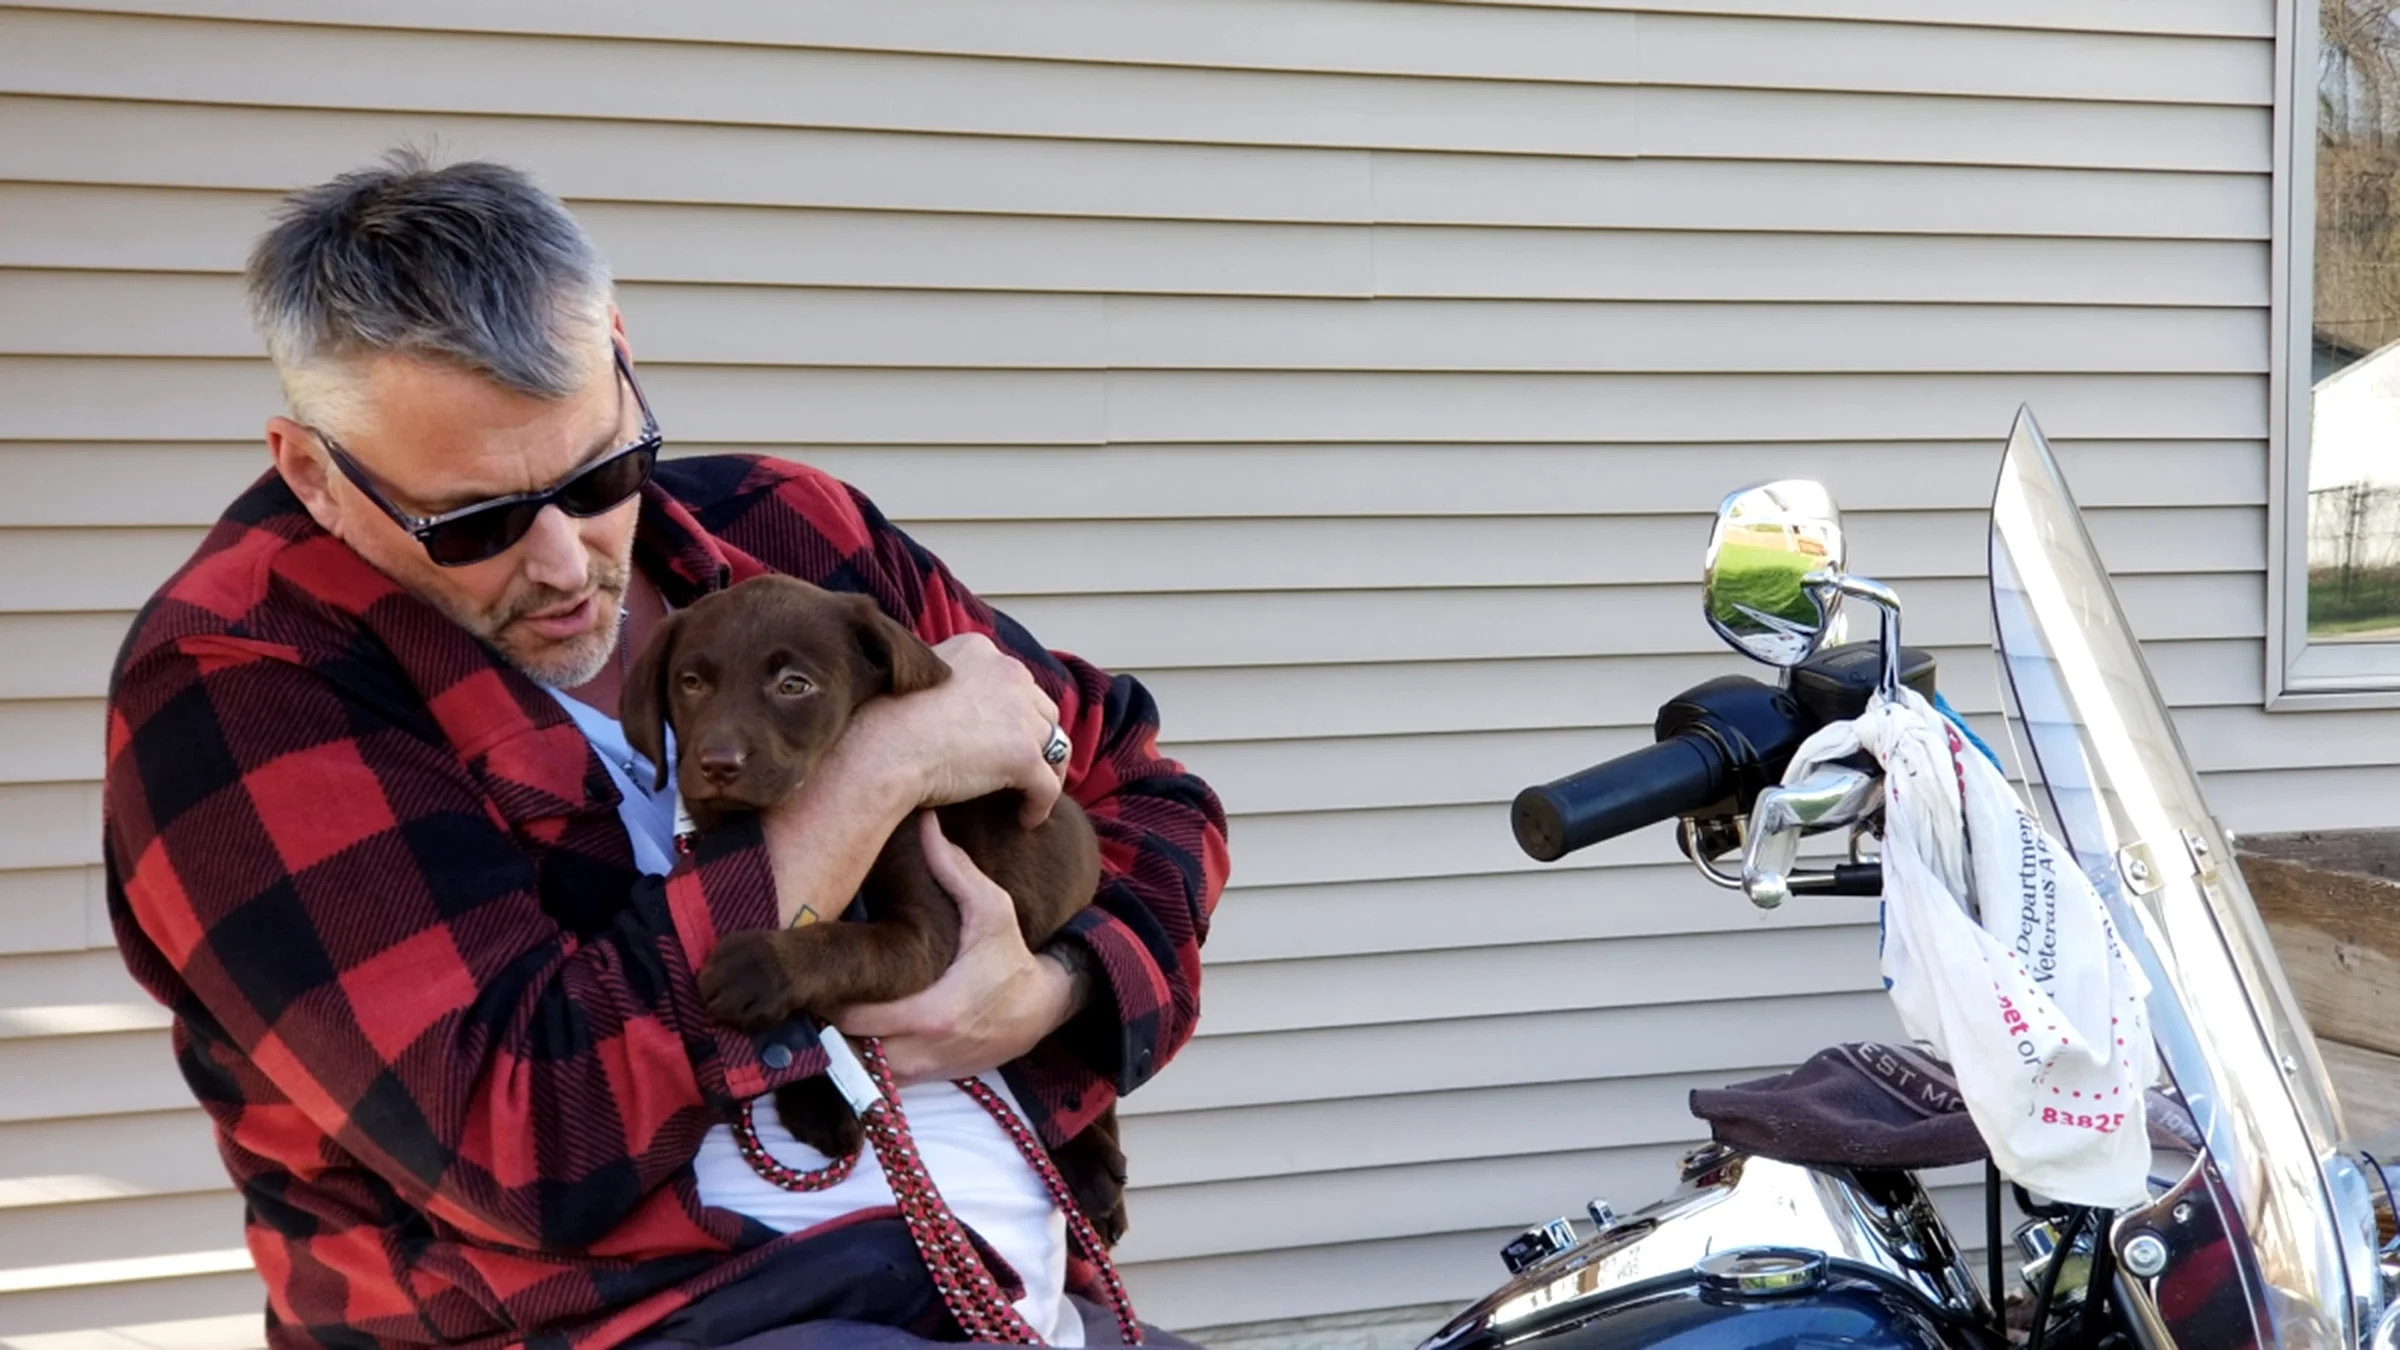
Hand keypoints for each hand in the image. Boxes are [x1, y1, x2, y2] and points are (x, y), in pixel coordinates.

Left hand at [832, 813, 1078, 1083]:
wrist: (1042, 1011)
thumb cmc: (1010, 958)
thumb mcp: (991, 910)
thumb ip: (955, 870)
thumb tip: (925, 823)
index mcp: (932, 1012)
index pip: (853, 1018)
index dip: (824, 1000)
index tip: (810, 974)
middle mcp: (922, 1050)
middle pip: (845, 1051)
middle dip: (820, 1025)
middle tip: (804, 989)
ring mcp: (922, 1071)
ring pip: (855, 1073)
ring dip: (835, 1047)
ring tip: (817, 1011)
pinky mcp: (925, 1080)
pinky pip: (874, 1081)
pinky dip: (856, 1063)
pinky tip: (845, 1033)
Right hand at [852, 632, 1066, 828]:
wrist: (881, 748)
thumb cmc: (884, 720)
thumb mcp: (919, 677)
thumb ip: (946, 680)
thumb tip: (953, 702)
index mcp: (981, 651)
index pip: (1016, 682)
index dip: (1015, 712)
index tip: (1004, 735)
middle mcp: (1008, 673)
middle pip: (1042, 710)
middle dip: (1036, 737)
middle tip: (1025, 766)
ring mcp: (1019, 714)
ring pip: (1054, 745)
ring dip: (1045, 769)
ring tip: (1031, 793)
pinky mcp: (1023, 754)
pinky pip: (1047, 786)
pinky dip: (1041, 804)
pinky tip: (1026, 819)